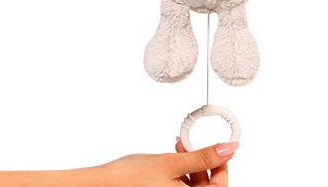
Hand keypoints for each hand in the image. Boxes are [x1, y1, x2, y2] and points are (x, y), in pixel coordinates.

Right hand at [0, 139, 238, 186]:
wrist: (96, 186)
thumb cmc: (128, 179)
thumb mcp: (171, 163)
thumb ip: (203, 157)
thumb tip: (231, 148)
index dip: (223, 165)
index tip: (219, 146)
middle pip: (206, 186)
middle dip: (201, 163)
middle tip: (187, 144)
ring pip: (192, 186)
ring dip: (189, 165)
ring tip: (176, 147)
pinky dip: (178, 172)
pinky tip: (168, 158)